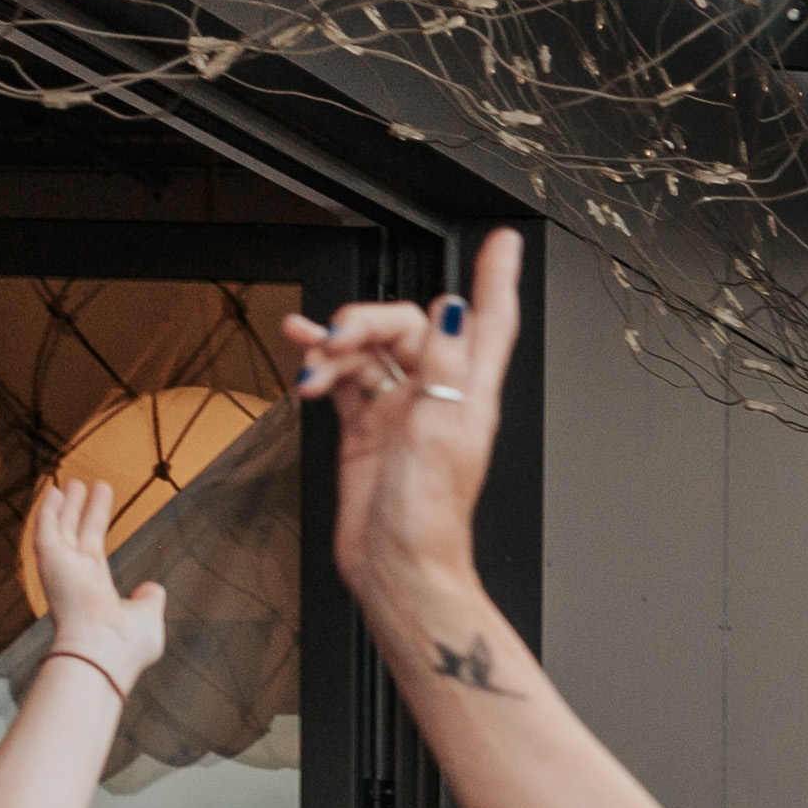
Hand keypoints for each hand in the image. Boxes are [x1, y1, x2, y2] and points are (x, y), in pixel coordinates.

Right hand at [30, 474, 165, 691]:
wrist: (104, 653)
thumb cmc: (126, 646)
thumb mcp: (147, 616)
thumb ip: (149, 599)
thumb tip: (152, 588)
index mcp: (95, 591)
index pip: (93, 550)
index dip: (94, 525)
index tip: (97, 505)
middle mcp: (75, 579)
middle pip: (76, 535)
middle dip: (78, 510)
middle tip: (80, 485)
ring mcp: (61, 571)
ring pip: (60, 530)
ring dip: (64, 507)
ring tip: (70, 483)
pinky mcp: (50, 563)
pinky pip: (45, 531)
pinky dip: (48, 511)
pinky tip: (53, 492)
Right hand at [282, 227, 518, 630]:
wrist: (395, 564)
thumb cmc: (429, 515)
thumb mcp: (441, 429)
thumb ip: (446, 364)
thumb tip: (455, 308)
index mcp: (470, 394)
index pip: (490, 322)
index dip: (497, 280)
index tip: (504, 243)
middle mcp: (439, 397)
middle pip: (408, 328)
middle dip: (367, 321)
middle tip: (335, 336)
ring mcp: (401, 412)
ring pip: (369, 353)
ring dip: (335, 347)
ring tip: (309, 357)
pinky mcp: (367, 430)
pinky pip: (344, 382)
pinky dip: (322, 369)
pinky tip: (303, 367)